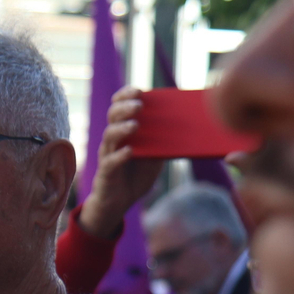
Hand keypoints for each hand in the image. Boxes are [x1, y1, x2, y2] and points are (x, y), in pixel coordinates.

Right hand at [80, 86, 165, 239]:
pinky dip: (119, 155)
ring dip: (122, 129)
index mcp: (124, 132)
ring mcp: (108, 155)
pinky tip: (129, 152)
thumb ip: (164, 143)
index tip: (138, 90)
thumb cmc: (135, 176)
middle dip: (124, 108)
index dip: (125, 96)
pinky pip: (110, 161)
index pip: (119, 106)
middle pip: (113, 116)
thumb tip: (187, 131)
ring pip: (109, 136)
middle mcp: (113, 140)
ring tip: (135, 126)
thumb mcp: (155, 157)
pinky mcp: (106, 172)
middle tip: (139, 106)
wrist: (119, 202)